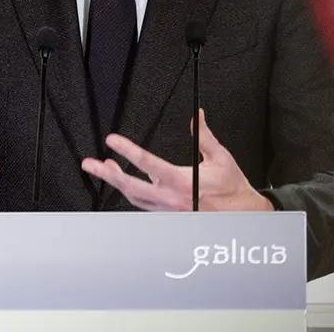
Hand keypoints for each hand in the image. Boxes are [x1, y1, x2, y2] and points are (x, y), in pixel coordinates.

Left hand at [81, 109, 272, 211]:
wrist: (243, 215)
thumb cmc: (233, 188)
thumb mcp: (220, 157)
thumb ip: (204, 136)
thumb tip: (196, 116)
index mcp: (181, 181)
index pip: (146, 163)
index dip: (127, 150)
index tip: (112, 141)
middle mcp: (170, 199)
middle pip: (130, 186)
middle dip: (107, 174)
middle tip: (90, 164)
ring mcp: (167, 211)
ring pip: (135, 197)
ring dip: (117, 183)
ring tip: (105, 169)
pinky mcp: (169, 217)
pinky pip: (145, 206)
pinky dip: (134, 194)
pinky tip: (128, 184)